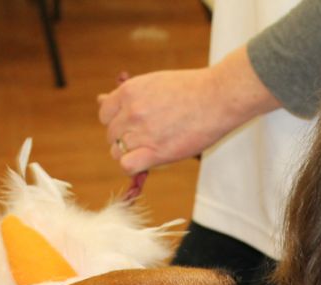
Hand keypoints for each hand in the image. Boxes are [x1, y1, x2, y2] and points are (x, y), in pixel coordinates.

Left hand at [98, 67, 233, 174]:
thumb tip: (100, 100)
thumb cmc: (192, 88)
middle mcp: (131, 111)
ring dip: (131, 153)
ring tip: (152, 148)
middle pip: (111, 135)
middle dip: (125, 138)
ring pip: (117, 152)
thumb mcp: (154, 82)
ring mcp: (142, 132)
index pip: (105, 114)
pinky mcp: (156, 151)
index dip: (117, 121)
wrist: (219, 97)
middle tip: (148, 137)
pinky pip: (127, 165)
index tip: (132, 124)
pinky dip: (133, 166)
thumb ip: (128, 95)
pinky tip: (147, 160)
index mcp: (129, 91)